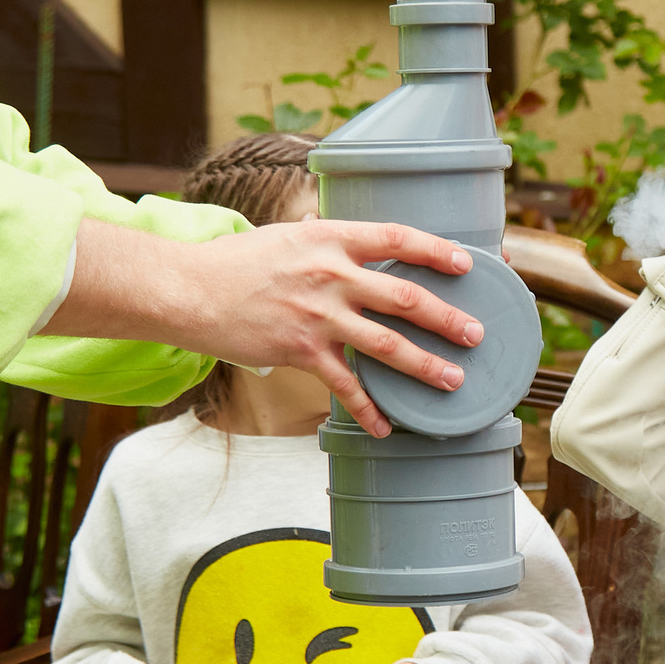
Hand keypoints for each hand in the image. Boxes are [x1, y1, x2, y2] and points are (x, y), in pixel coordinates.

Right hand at [47, 217, 484, 438]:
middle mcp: (330, 275)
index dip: (436, 250)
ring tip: (454, 380)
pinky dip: (368, 410)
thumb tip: (346, 235)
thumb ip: (323, 241)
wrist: (188, 290)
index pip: (396, 237)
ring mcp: (317, 315)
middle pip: (404, 296)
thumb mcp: (286, 236)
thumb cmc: (236, 263)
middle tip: (476, 334)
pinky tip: (386, 429)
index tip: (468, 263)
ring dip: (425, 365)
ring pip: (386, 344)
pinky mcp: (300, 350)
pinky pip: (344, 386)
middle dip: (446, 318)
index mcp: (329, 239)